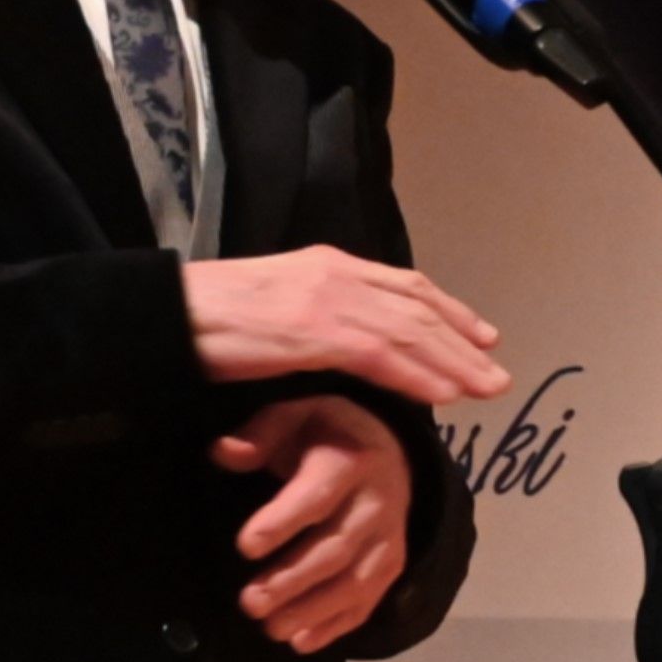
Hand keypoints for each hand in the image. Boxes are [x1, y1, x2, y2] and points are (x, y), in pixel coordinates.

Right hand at [183, 245, 509, 403]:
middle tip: (497, 372)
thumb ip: (321, 319)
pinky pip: (379, 355)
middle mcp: (336, 275)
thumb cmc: (210, 321)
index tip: (482, 336)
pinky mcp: (312, 329)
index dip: (450, 311)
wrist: (164, 315)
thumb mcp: (278, 310)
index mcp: (328, 266)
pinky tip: (444, 395)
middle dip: (463, 341)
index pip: (405, 286)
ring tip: (486, 389)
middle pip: (418, 309)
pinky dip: (418, 375)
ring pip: (409, 332)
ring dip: (454, 363)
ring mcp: (325, 300)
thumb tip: (352, 345)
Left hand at [217, 397, 416, 651]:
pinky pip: (369, 600)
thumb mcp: (294, 416)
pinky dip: (337, 625)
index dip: (283, 522)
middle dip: (293, 579)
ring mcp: (389, 538)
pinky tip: (303, 642)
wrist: (391, 451)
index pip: (317, 497)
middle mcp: (377, 503)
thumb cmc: (325, 435)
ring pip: (356, 581)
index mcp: (349, 461)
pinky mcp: (393, 564)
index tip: (245, 546)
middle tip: (250, 602)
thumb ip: (260, 433)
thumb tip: (225, 454)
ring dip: (313, 609)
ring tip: (271, 628)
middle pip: (336, 548)